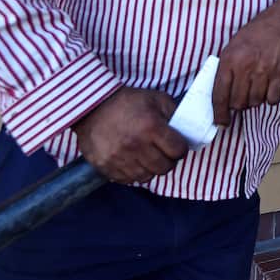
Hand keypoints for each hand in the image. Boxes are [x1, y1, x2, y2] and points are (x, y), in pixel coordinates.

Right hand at [73, 88, 187, 183]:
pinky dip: (134, 174)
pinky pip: (128, 180)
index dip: (181, 149)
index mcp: (151, 127)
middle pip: (164, 167)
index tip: (177, 146)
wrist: (91, 107)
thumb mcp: (156, 99)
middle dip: (168, 161)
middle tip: (164, 154)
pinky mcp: (106, 167)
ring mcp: (119, 158)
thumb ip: (174, 113)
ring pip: (147, 177)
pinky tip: (133, 161)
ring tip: (148, 157)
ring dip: (151, 169)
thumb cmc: (127, 102)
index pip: (178, 151)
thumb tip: (187, 129)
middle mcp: (136, 145)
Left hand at [212, 0, 279, 125]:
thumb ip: (226, 67)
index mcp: (229, 59)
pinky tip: (271, 87)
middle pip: (237, 102)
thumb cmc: (258, 32)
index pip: (219, 94)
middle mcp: (244, 67)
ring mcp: (263, 72)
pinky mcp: (279, 75)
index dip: (219, 113)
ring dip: (255, 100)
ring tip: (258, 88)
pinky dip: (271, 97)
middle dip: (239, 104)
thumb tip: (221, 92)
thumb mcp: (233, 45)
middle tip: (243, 96)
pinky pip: (272, 99)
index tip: (221, 122)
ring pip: (255, 102)